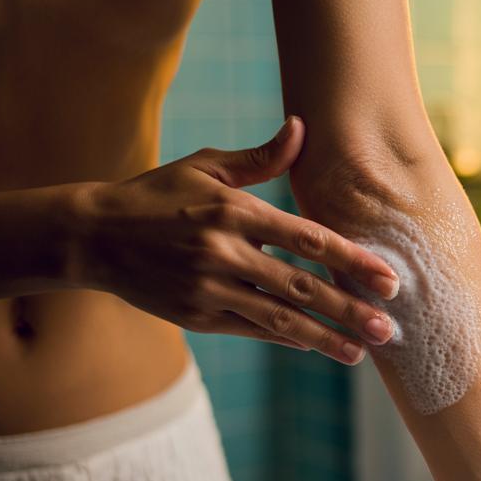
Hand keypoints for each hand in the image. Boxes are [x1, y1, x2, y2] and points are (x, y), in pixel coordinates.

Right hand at [74, 117, 397, 363]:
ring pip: (280, 317)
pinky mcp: (196, 316)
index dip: (353, 261)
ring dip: (325, 337)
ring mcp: (209, 288)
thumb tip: (301, 128)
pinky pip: (252, 328)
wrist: (91, 236)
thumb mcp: (204, 166)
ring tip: (361, 352)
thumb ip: (259, 158)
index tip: (388, 279)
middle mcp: (224, 251)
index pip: (308, 240)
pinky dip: (286, 337)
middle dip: (350, 309)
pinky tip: (317, 345)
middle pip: (302, 286)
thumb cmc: (156, 195)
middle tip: (388, 328)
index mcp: (234, 211)